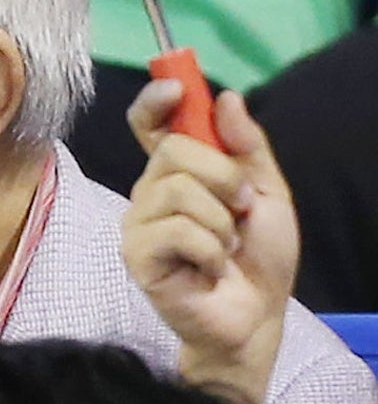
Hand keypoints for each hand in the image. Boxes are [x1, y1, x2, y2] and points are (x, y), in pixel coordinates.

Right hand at [123, 83, 296, 403]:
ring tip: (226, 246)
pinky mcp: (137, 256)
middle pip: (172, 150)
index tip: (176, 89)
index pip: (150, 125)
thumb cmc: (259, 256)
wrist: (255, 314)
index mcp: (178, 172)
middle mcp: (149, 192)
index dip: (156, 101)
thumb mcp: (267, 192)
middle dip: (222, 177)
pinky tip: (210, 268)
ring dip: (220, 221)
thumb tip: (226, 97)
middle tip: (239, 209)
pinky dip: (210, 249)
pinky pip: (176, 230)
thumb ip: (247, 146)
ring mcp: (138, 224)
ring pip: (177, 191)